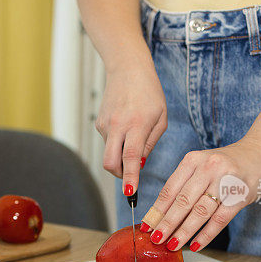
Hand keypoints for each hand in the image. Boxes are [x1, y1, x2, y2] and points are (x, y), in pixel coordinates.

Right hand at [95, 64, 166, 195]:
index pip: (131, 157)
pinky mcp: (99, 123)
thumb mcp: (161, 118)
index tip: (130, 192)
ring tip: (134, 134)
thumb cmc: (149, 93)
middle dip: (119, 175)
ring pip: (110, 153)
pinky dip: (117, 142)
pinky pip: (108, 142)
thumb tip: (139, 164)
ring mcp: (105, 125)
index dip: (130, 177)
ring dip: (121, 154)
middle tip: (129, 177)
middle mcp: (118, 125)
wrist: (127, 69)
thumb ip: (151, 143)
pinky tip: (126, 125)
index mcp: (137, 124)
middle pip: (110, 162)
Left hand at [140, 138, 260, 251]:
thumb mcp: (202, 165)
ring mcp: (226, 181)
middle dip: (167, 223)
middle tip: (155, 239)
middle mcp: (208, 167)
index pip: (170, 189)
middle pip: (183, 201)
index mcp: (193, 160)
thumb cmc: (226, 164)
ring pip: (200, 212)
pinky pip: (220, 219)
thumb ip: (184, 184)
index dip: (157, 210)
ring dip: (184, 231)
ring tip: (172, 244)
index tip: (147, 225)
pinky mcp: (241, 195)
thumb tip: (161, 214)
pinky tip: (195, 245)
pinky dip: (206, 235)